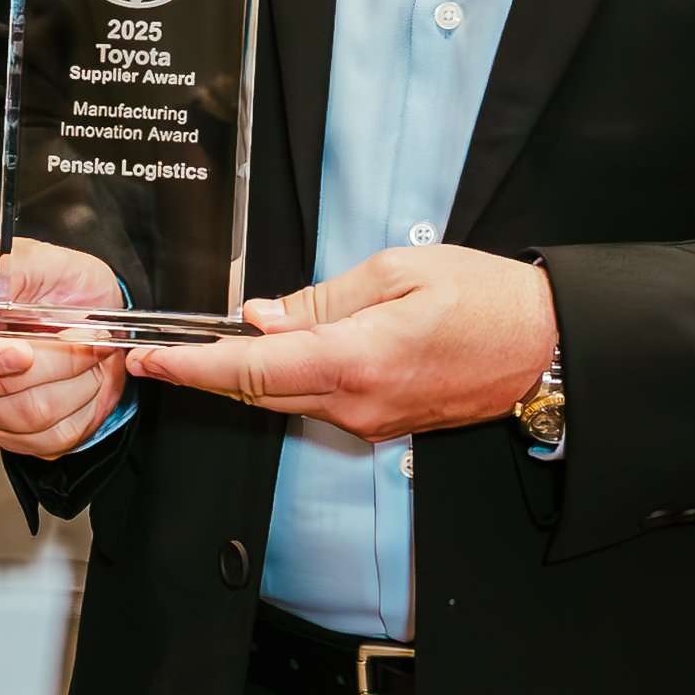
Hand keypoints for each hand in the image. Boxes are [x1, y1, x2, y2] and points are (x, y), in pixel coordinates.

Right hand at [0, 241, 133, 458]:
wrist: (85, 307)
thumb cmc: (54, 280)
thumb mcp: (42, 258)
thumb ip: (9, 270)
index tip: (24, 354)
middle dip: (56, 363)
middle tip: (88, 336)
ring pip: (28, 416)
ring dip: (75, 385)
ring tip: (89, 355)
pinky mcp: (6, 430)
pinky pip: (47, 438)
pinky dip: (80, 411)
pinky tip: (84, 382)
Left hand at [122, 245, 553, 444]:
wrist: (545, 344)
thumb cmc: (485, 297)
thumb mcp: (399, 271)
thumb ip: (323, 298)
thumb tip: (264, 318)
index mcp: (356, 360)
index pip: (252, 370)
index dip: (192, 366)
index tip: (149, 358)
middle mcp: (357, 403)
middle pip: (257, 393)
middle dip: (201, 374)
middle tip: (154, 353)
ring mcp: (370, 420)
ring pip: (284, 400)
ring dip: (241, 377)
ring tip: (203, 347)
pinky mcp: (383, 424)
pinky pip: (317, 403)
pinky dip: (283, 381)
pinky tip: (271, 355)